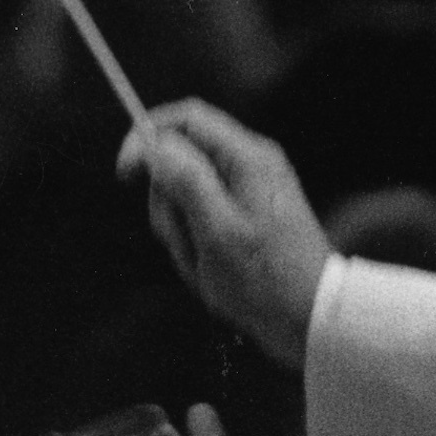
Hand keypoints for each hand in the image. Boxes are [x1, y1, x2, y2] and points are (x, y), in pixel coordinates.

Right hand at [121, 98, 331, 368]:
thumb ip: (186, 181)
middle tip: (187, 240)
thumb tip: (156, 143)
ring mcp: (247, 191)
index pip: (187, 117)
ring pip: (184, 194)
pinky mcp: (243, 215)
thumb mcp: (217, 230)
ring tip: (203, 261)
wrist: (310, 317)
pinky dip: (192, 242)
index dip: (148, 135)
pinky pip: (198, 218)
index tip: (125, 173)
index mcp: (248, 157)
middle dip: (167, 201)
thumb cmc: (265, 278)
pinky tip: (209, 268)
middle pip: (180, 159)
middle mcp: (249, 164)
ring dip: (179, 230)